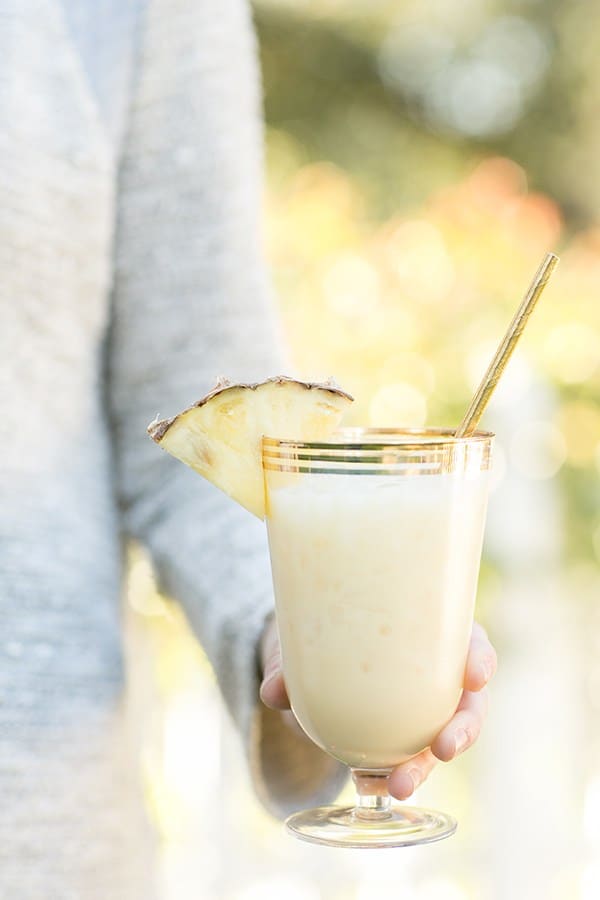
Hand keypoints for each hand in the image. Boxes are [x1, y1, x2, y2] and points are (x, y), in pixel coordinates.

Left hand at [259, 617, 496, 797]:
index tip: (475, 677)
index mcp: (431, 632)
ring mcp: (422, 709)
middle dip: (463, 729)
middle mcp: (436, 672)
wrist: (305, 662)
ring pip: (441, 738)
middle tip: (443, 750)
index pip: (471, 640)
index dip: (480, 659)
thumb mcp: (306, 640)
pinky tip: (375, 788)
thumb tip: (273, 691)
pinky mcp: (400, 738)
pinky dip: (394, 775)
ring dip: (426, 765)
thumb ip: (291, 664)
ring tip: (400, 786)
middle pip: (468, 701)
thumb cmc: (321, 634)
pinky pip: (407, 758)